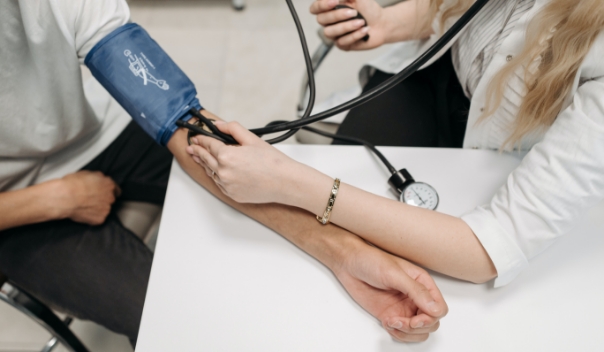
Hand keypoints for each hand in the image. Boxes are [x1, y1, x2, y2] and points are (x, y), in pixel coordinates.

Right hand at [56, 171, 119, 224]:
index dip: (108, 192)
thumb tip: (100, 180)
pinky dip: (92, 217)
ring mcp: (107, 209)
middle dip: (103, 200)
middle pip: (110, 200)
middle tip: (90, 200)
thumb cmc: (72, 185)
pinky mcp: (101, 219)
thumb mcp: (88, 173)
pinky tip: (84, 212)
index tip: (104, 193)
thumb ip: (99, 178)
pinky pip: (98, 219)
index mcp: (109, 185)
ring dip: (98, 209)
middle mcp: (111, 197)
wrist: (65, 197)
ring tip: (85, 206)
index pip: (116, 190)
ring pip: (105, 210)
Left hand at [185, 121, 310, 204]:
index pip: (208, 145)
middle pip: (206, 159)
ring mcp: (227, 185)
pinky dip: (216, 176)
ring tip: (200, 158)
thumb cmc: (273, 162)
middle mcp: (224, 172)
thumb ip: (232, 128)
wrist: (285, 182)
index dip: (201, 139)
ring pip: (211, 172)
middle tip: (191, 148)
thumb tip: (219, 125)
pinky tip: (216, 171)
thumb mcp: (252, 139)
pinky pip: (219, 184)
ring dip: (205, 164)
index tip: (197, 137)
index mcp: (227, 156)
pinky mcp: (232, 195)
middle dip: (198, 152)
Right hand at [310, 0, 386, 50]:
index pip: (315, 8)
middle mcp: (329, 22)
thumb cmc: (369, 10)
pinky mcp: (343, 45)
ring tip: (362, 22)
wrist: (382, 24)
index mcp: (330, 9)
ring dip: (347, 26)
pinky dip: (355, 35)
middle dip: (338, 15)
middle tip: (354, 12)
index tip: (335, 1)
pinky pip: (342, 42)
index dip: (321, 5)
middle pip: (321, 20)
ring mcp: (335, 34)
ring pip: (330, 32)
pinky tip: (365, 30)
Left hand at [334, 240, 447, 341]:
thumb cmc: (371, 261)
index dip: (430, 318)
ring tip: (392, 322)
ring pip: (419, 332)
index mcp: (422, 283)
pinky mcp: (391, 315)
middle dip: (417, 327)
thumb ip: (416, 291)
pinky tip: (387, 322)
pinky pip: (403, 333)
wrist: (349, 264)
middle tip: (400, 321)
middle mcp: (416, 297)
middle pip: (431, 323)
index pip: (439, 308)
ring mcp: (404, 307)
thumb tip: (435, 308)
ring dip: (407, 333)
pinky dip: (397, 334)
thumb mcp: (395, 273)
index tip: (415, 319)